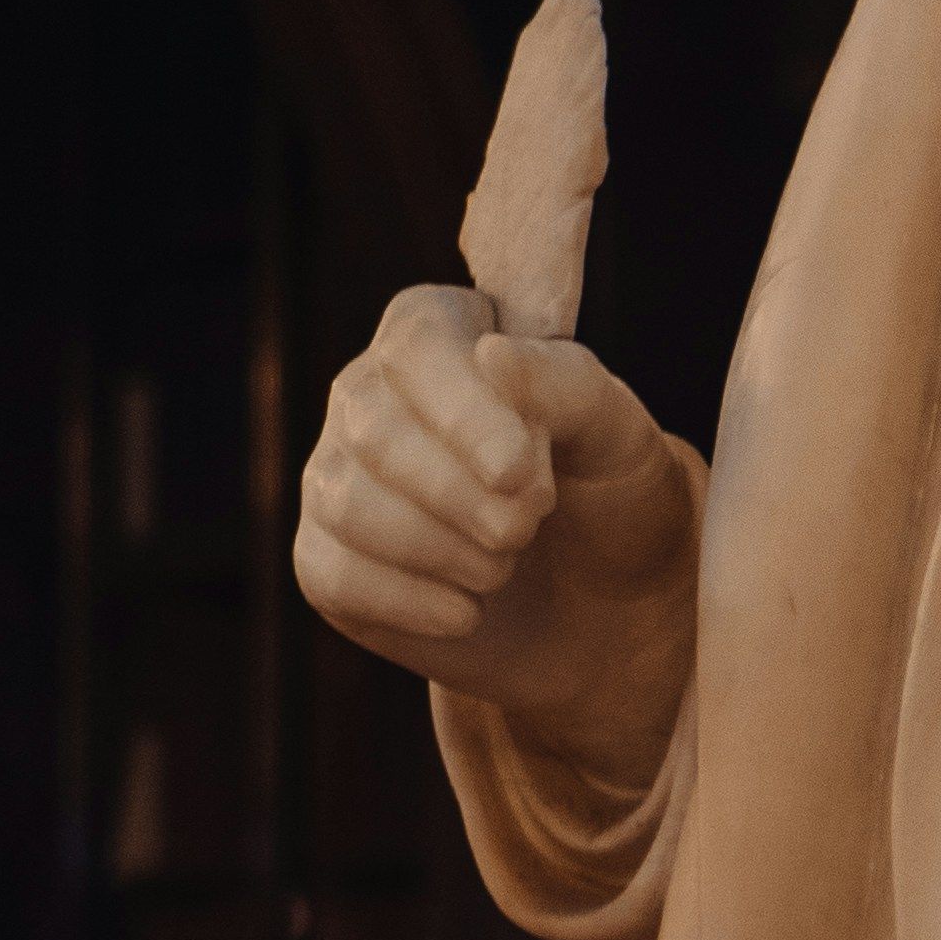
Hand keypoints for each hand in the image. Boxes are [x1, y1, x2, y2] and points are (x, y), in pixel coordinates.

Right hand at [293, 282, 694, 762]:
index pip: (420, 345)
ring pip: (348, 504)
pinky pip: (335, 574)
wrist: (599, 602)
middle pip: (376, 431)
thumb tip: (490, 354)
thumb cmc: (606, 493)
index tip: (518, 473)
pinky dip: (414, 602)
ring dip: (445, 550)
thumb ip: (565, 385)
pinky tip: (468, 609)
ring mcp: (337, 471)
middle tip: (530, 525)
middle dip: (464, 496)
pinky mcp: (324, 555)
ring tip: (505, 562)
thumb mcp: (616, 433)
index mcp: (443, 330)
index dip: (464, 412)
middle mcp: (372, 389)